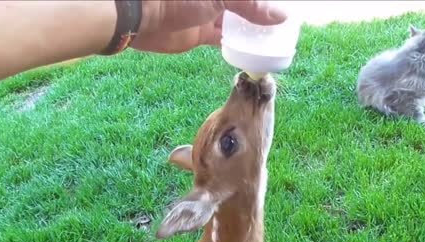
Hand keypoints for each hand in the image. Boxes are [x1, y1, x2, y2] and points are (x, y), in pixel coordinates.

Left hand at [131, 0, 286, 53]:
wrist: (138, 16)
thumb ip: (251, 4)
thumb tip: (281, 17)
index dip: (268, 5)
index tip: (286, 15)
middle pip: (245, 6)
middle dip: (262, 16)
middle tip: (283, 29)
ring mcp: (207, 13)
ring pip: (236, 22)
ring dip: (252, 32)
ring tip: (274, 42)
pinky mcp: (199, 33)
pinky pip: (224, 39)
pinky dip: (237, 45)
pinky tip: (253, 52)